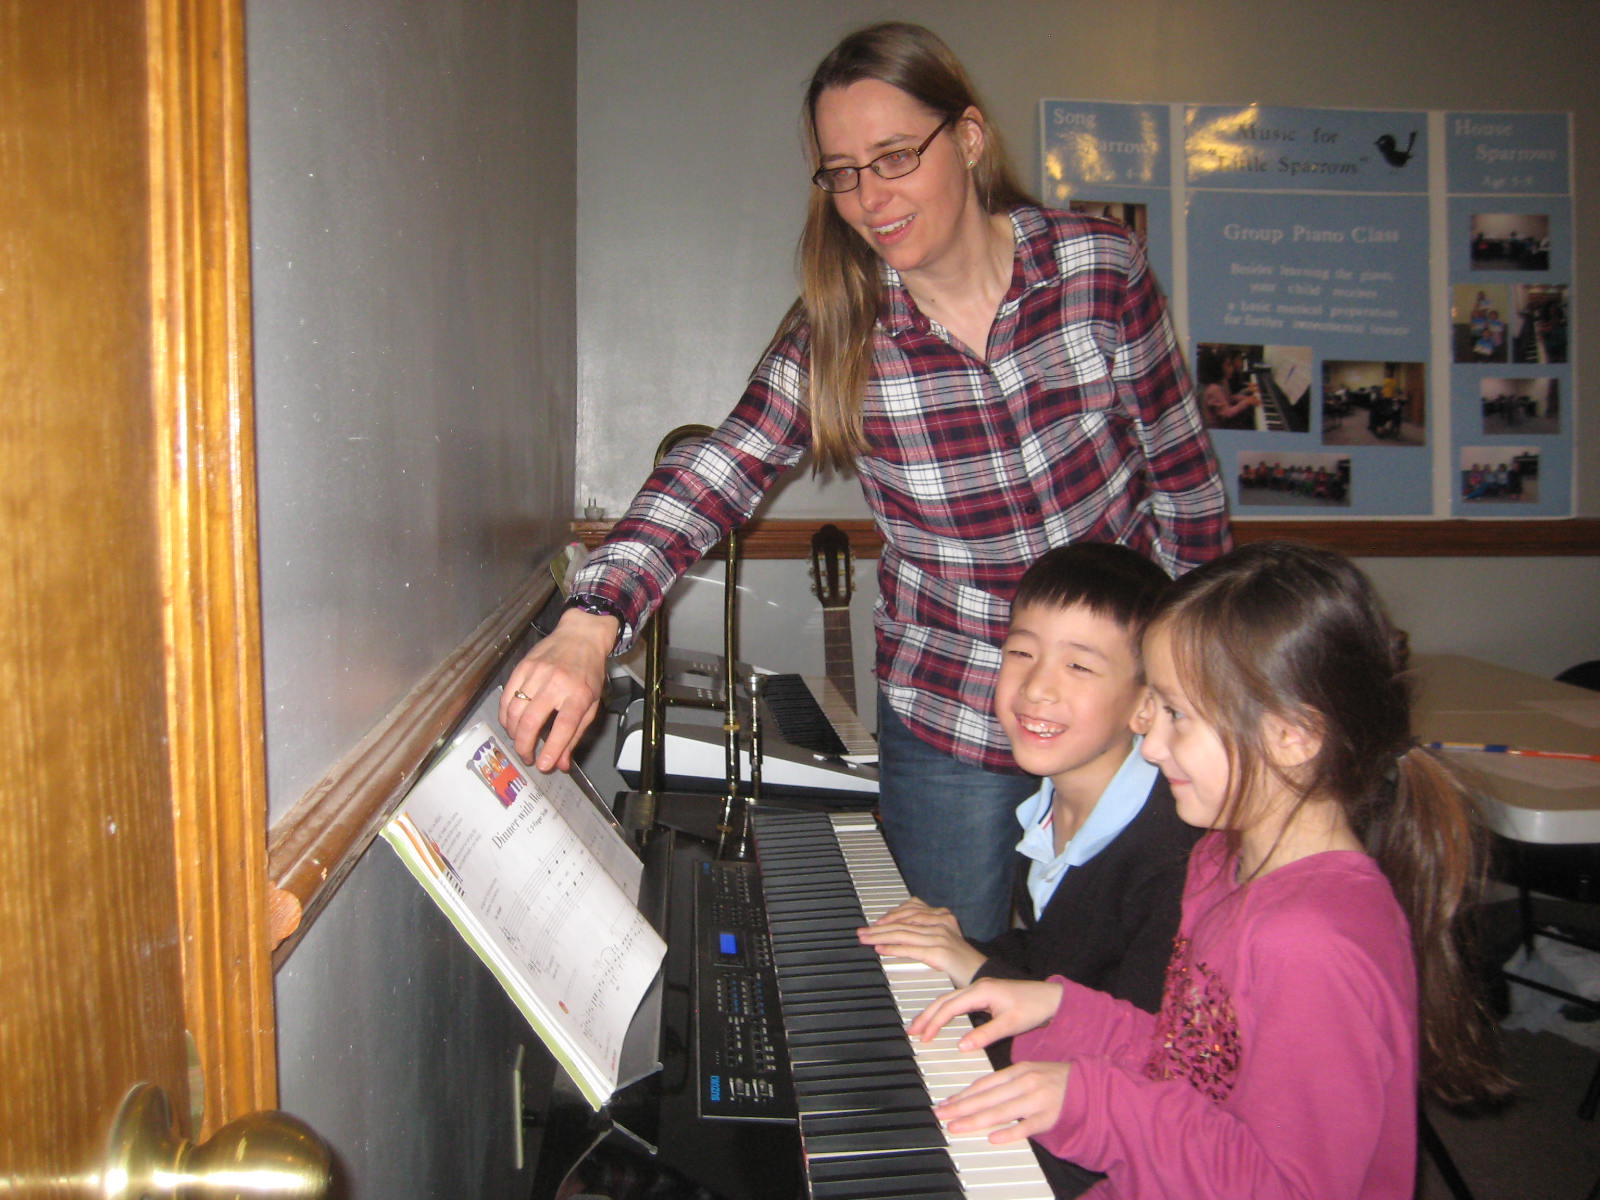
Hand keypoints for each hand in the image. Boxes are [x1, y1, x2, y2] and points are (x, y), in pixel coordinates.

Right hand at [498, 608, 618, 770]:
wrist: (581, 636)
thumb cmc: (588, 671)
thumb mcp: (591, 703)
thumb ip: (575, 735)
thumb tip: (561, 763)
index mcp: (578, 693)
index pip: (563, 726)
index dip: (552, 748)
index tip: (544, 765)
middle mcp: (556, 683)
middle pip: (532, 720)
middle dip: (525, 745)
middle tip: (527, 757)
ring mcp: (537, 673)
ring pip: (516, 710)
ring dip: (514, 732)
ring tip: (520, 742)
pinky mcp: (523, 666)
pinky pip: (507, 696)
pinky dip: (505, 715)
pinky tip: (511, 724)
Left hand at [857, 899, 985, 985]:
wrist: (982, 974)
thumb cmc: (963, 961)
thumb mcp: (945, 939)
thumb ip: (926, 931)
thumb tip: (900, 931)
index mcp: (942, 916)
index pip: (911, 909)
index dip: (890, 915)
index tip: (875, 922)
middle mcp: (941, 922)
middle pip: (903, 921)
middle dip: (879, 926)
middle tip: (862, 932)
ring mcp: (940, 936)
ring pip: (903, 933)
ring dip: (880, 936)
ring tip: (866, 939)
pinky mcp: (939, 952)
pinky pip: (911, 948)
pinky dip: (893, 948)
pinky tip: (881, 949)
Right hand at [907, 978, 1062, 1051]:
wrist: (1051, 998)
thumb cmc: (1034, 1007)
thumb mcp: (1010, 1024)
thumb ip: (985, 1035)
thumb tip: (961, 1046)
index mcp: (982, 990)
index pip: (950, 1007)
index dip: (935, 1022)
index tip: (924, 1038)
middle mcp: (978, 986)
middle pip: (944, 1000)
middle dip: (926, 1015)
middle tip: (911, 1031)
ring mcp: (980, 989)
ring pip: (949, 999)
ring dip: (933, 1012)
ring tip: (919, 1026)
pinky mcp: (984, 994)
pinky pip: (957, 1001)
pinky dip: (944, 1011)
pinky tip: (940, 1020)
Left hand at [935, 1059, 1071, 1142]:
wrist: (1089, 1086)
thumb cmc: (1056, 1080)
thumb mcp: (1029, 1073)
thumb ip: (1005, 1083)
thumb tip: (977, 1094)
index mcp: (1019, 1071)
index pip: (985, 1084)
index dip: (963, 1094)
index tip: (946, 1103)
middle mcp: (1025, 1083)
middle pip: (987, 1098)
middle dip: (961, 1107)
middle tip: (941, 1115)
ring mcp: (1036, 1100)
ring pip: (1001, 1112)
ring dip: (976, 1120)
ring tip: (957, 1127)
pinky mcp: (1049, 1117)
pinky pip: (1026, 1127)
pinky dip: (1010, 1132)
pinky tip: (994, 1138)